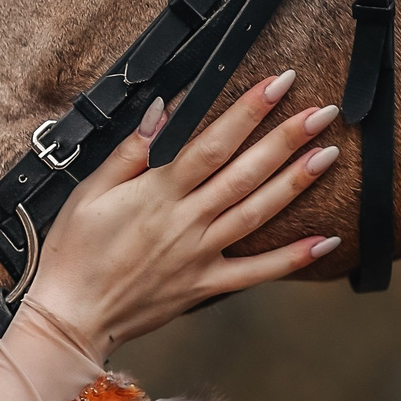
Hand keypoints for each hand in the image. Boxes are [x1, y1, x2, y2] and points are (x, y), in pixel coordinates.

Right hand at [24, 69, 341, 355]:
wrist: (71, 316)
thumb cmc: (73, 252)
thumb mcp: (89, 191)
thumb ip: (130, 151)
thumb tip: (162, 109)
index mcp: (157, 193)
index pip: (212, 142)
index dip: (248, 110)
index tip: (277, 83)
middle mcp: (186, 220)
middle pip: (246, 172)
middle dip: (287, 138)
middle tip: (324, 112)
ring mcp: (200, 254)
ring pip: (257, 213)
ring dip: (296, 183)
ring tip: (328, 155)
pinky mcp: (205, 284)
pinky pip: (256, 272)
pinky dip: (293, 258)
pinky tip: (326, 241)